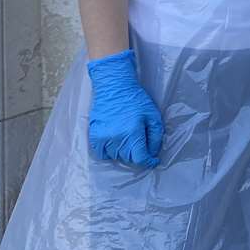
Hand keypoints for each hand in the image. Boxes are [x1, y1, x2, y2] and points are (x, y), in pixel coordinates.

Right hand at [86, 49, 163, 167]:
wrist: (114, 87)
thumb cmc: (136, 99)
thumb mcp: (153, 115)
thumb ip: (155, 136)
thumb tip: (153, 153)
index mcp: (133, 132)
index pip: (140, 158)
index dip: (148, 162)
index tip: (153, 161)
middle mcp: (116, 138)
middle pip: (128, 158)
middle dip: (137, 154)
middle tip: (141, 144)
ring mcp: (103, 137)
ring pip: (115, 156)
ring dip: (123, 152)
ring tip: (127, 139)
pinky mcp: (94, 136)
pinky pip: (101, 154)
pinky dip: (109, 152)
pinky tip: (115, 142)